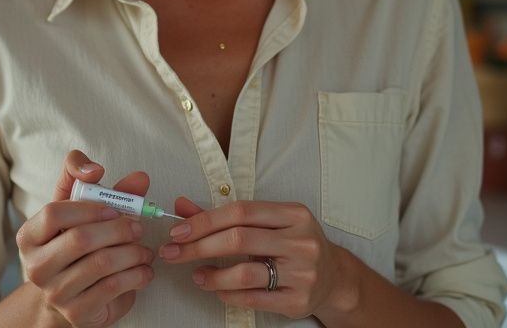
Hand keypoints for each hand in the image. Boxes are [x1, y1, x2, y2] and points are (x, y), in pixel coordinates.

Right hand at [14, 150, 155, 326]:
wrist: (68, 296)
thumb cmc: (74, 247)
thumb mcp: (79, 214)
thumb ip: (102, 189)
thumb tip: (139, 178)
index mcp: (30, 236)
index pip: (53, 213)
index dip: (89, 208)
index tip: (113, 209)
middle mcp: (36, 266)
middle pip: (81, 239)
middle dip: (118, 229)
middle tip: (138, 227)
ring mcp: (54, 292)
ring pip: (100, 263)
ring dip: (132, 252)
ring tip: (144, 249)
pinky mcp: (76, 312)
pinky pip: (112, 287)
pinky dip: (136, 274)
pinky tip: (143, 269)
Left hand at [159, 197, 352, 319]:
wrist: (334, 277)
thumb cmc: (293, 244)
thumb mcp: (267, 223)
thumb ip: (224, 216)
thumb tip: (181, 206)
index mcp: (294, 214)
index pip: (241, 211)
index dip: (204, 220)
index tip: (178, 231)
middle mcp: (302, 241)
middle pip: (239, 239)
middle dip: (198, 246)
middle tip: (173, 253)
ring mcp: (303, 273)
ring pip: (245, 273)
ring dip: (212, 275)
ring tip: (197, 275)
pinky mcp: (298, 301)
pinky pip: (253, 298)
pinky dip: (228, 294)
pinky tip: (217, 289)